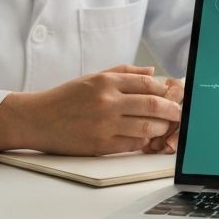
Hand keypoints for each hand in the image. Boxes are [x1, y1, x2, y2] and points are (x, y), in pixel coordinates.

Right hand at [0, 65, 181, 155]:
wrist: (38, 119)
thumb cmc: (66, 97)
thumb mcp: (93, 77)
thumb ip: (124, 73)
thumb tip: (153, 73)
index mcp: (106, 82)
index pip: (147, 84)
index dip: (165, 90)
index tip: (173, 94)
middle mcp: (107, 102)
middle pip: (152, 105)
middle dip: (171, 110)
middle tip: (180, 113)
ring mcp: (104, 125)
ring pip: (146, 127)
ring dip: (161, 127)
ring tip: (165, 126)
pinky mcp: (100, 145)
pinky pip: (132, 144)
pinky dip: (143, 142)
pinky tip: (146, 138)